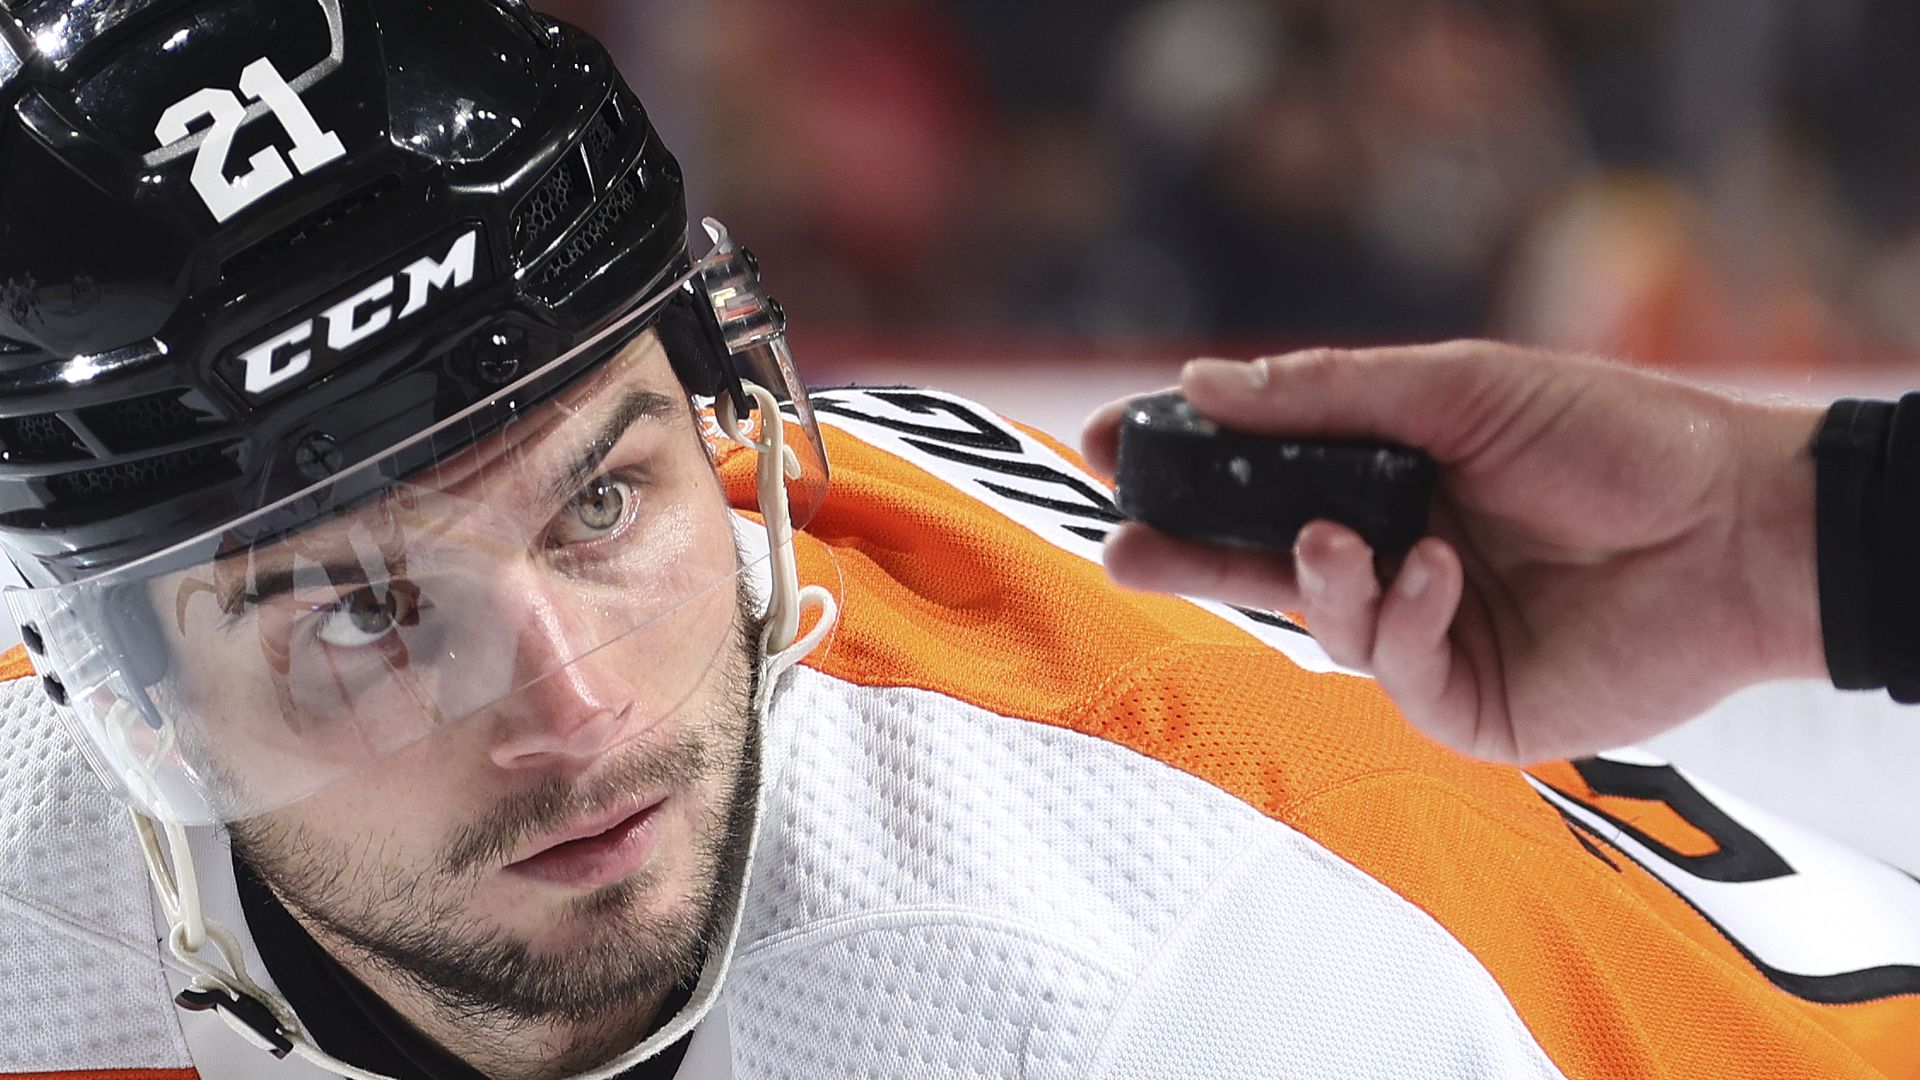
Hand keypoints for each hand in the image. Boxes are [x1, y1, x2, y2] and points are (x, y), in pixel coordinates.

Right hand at [1082, 341, 1827, 762]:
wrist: (1735, 528)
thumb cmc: (1610, 438)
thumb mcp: (1455, 388)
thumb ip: (1325, 395)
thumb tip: (1200, 384)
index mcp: (1388, 471)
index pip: (1260, 472)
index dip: (1184, 462)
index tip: (1107, 445)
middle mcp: (1393, 551)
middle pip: (1261, 561)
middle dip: (1187, 553)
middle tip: (1122, 541)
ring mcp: (1424, 631)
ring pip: (1318, 621)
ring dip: (1318, 578)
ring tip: (1344, 536)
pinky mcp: (1462, 701)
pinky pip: (1390, 667)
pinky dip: (1400, 615)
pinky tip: (1441, 571)